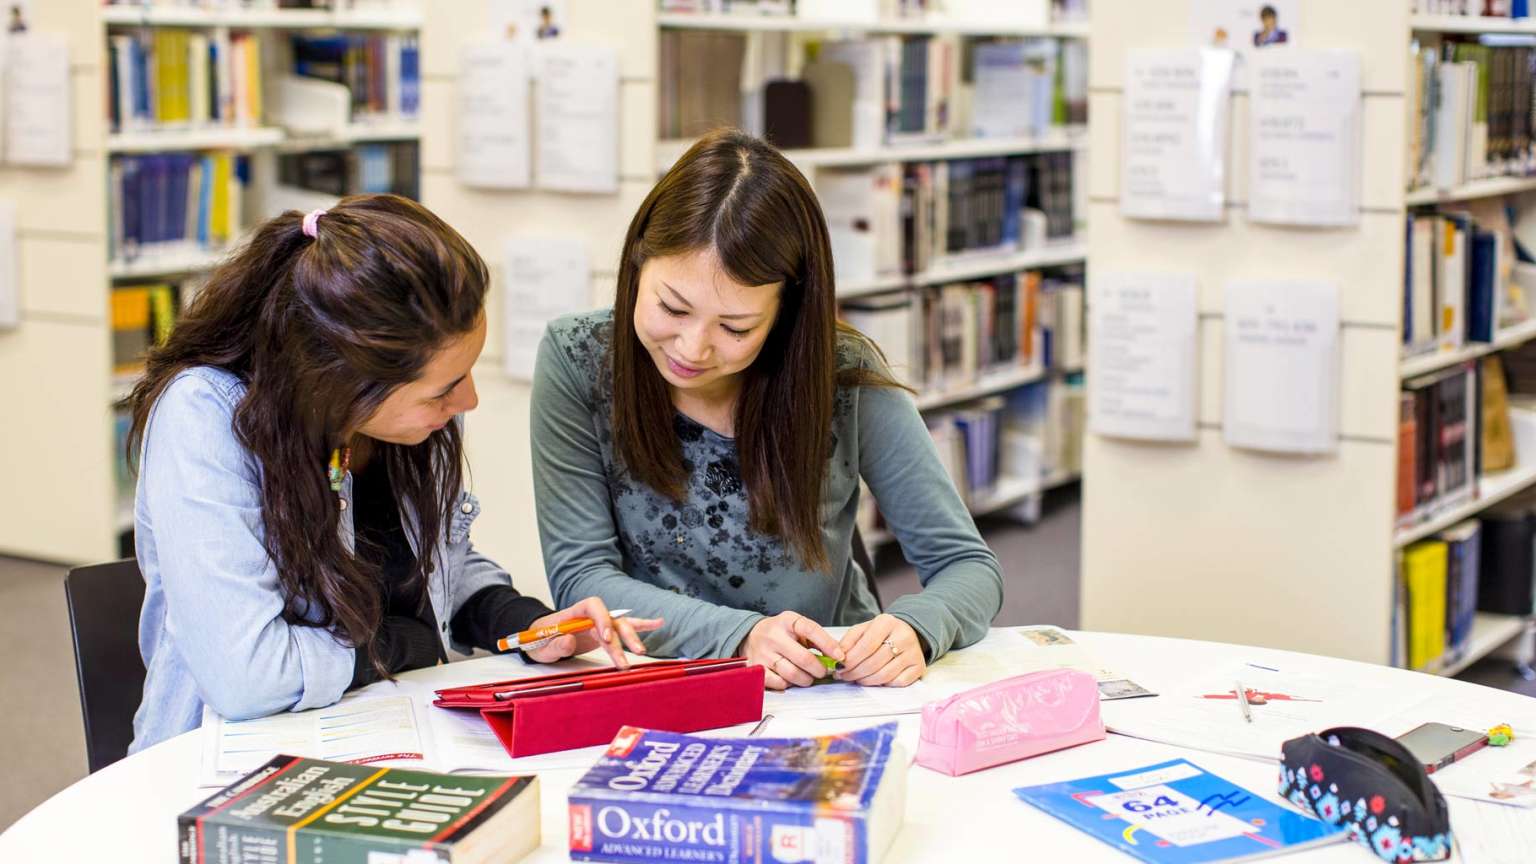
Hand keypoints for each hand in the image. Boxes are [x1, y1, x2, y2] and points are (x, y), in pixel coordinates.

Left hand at [522, 596, 662, 667]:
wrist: (541, 640)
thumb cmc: (540, 640)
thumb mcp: (541, 645)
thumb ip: (555, 644)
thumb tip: (570, 639)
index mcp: (575, 612)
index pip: (593, 606)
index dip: (602, 619)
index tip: (605, 637)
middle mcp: (592, 616)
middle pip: (612, 620)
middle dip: (622, 637)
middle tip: (630, 654)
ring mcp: (601, 624)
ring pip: (621, 627)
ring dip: (632, 639)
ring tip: (642, 652)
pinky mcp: (606, 634)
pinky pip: (625, 628)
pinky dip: (643, 625)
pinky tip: (659, 622)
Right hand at [739, 611, 845, 690]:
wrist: (750, 636)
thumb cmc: (780, 633)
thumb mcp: (796, 626)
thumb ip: (815, 639)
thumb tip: (837, 656)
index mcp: (787, 621)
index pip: (811, 630)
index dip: (828, 644)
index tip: (839, 655)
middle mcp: (774, 636)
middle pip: (804, 658)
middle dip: (819, 669)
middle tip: (823, 671)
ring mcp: (764, 653)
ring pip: (793, 674)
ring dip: (806, 679)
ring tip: (808, 676)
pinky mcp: (757, 668)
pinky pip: (780, 683)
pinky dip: (789, 684)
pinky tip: (790, 678)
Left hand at [836, 614, 925, 687]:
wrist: (908, 633)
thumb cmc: (882, 633)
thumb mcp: (863, 630)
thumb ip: (848, 641)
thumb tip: (838, 657)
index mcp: (887, 622)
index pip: (866, 646)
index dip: (851, 660)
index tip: (839, 667)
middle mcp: (903, 636)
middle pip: (874, 662)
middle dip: (855, 673)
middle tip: (844, 676)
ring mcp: (913, 653)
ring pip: (885, 675)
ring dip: (866, 681)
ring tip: (856, 678)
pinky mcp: (919, 667)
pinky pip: (897, 682)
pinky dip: (882, 684)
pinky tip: (874, 679)